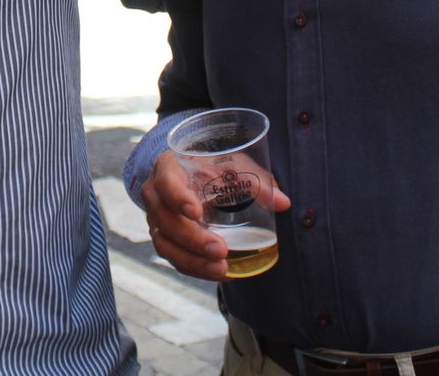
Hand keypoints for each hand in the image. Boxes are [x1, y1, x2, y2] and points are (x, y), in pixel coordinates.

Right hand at [141, 151, 291, 281]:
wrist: (189, 175)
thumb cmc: (211, 166)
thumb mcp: (233, 165)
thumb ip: (256, 181)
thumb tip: (282, 203)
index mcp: (168, 169)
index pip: (166, 183)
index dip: (178, 198)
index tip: (197, 212)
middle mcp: (156, 196)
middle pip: (165, 221)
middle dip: (192, 239)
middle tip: (221, 250)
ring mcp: (156, 220)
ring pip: (165, 245)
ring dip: (192, 260)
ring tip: (221, 269)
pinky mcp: (165, 239)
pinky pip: (175, 259)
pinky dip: (196, 268)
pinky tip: (220, 273)